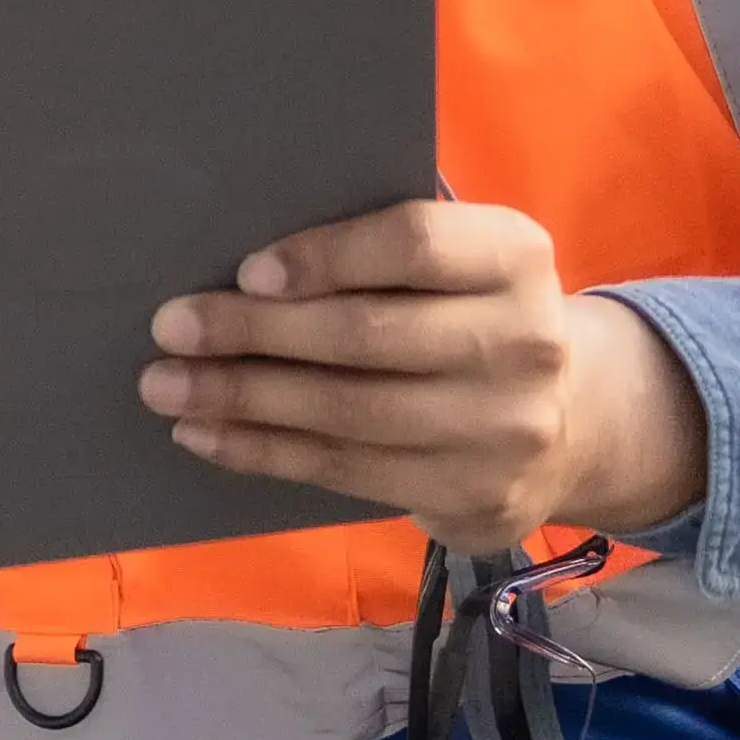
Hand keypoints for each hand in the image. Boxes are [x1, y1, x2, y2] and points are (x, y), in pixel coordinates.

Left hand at [143, 199, 708, 562]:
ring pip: (347, 412)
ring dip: (242, 399)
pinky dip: (263, 451)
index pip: (414, 245)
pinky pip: (345, 470)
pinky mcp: (475, 494)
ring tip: (166, 385)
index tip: (247, 272)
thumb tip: (241, 262)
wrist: (574, 423)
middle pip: (366, 336)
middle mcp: (525, 341)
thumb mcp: (460, 264)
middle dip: (254, 333)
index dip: (326, 257)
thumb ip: (382, 250)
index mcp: (516, 256)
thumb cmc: (471, 316)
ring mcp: (505, 428)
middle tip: (170, 327)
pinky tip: (205, 434)